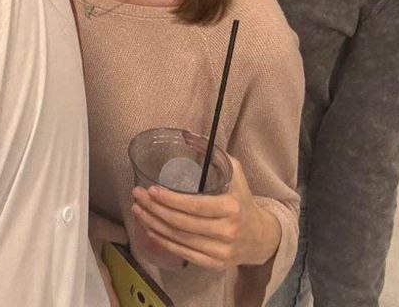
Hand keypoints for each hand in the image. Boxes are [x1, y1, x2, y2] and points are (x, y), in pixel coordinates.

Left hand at [130, 156, 281, 270]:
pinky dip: (164, 242)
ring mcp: (220, 251)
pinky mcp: (215, 264)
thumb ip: (215, 154)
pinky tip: (150, 230)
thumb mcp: (235, 174)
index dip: (171, 200)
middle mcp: (226, 232)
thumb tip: (187, 135)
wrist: (260, 237)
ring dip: (154, 224)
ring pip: (180, 239)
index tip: (152, 190)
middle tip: (137, 197)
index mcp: (231, 208)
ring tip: (138, 211)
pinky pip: (184, 254)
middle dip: (155, 210)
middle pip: (183, 223)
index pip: (195, 206)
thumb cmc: (242, 200)